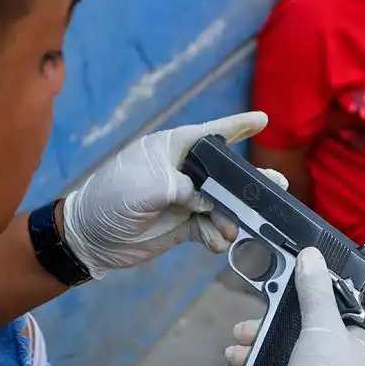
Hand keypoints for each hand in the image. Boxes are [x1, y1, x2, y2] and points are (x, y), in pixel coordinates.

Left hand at [61, 112, 286, 277]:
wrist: (89, 237)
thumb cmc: (111, 200)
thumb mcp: (146, 187)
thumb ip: (181, 188)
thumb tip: (206, 201)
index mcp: (171, 150)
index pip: (210, 134)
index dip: (237, 127)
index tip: (263, 121)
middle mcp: (181, 172)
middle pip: (224, 173)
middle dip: (247, 183)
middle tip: (275, 189)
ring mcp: (183, 199)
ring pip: (221, 205)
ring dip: (230, 217)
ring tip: (232, 229)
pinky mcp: (182, 225)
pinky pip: (209, 228)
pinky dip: (215, 236)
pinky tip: (216, 244)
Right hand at [226, 247, 364, 365]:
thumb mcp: (322, 328)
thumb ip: (315, 291)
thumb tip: (312, 254)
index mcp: (362, 343)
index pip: (340, 306)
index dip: (314, 292)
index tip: (288, 280)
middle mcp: (344, 361)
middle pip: (306, 326)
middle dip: (274, 319)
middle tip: (251, 317)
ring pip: (286, 347)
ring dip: (258, 340)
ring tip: (238, 339)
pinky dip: (256, 362)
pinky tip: (237, 358)